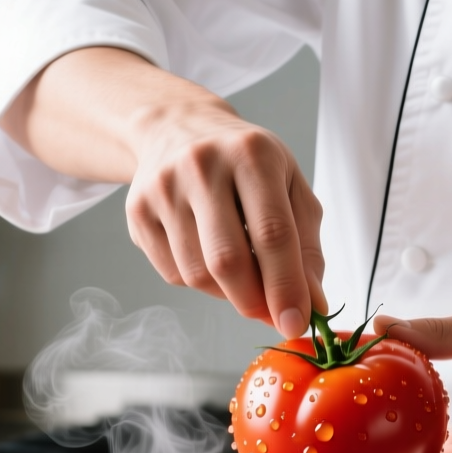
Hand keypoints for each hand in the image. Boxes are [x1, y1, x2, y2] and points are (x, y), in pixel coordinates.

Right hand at [0, 47, 325, 337]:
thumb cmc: (245, 163)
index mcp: (252, 155)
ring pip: (198, 274)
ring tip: (244, 275)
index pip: (273, 235)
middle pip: (229, 261)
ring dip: (228, 294)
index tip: (297, 324)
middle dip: (254, 302)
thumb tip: (314, 304)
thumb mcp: (290, 187)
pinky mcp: (137, 212)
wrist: (177, 129)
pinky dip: (200, 282)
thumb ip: (307, 246)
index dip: (286, 287)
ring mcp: (163, 189)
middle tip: (271, 314)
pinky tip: (210, 256)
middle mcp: (202, 167)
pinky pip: (173, 273)